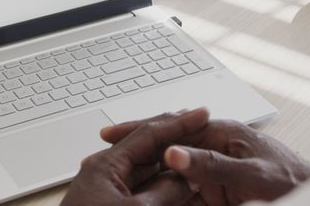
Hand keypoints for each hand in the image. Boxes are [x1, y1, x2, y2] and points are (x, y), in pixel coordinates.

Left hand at [62, 108, 210, 205]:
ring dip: (173, 174)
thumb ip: (166, 192)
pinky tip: (181, 194)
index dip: (179, 124)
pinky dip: (163, 192)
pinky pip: (142, 196)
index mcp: (105, 166)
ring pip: (148, 176)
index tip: (202, 114)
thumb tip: (187, 179)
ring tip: (199, 170)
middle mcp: (105, 176)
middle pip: (148, 153)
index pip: (147, 135)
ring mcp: (107, 195)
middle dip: (177, 148)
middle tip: (204, 138)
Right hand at [101, 117, 309, 204]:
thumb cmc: (295, 183)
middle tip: (102, 153)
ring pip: (170, 172)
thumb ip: (213, 165)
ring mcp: (214, 173)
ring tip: (118, 180)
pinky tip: (147, 199)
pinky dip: (164, 197)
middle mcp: (215, 149)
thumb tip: (174, 152)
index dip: (141, 130)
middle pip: (166, 146)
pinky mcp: (217, 195)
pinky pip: (183, 195)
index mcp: (223, 133)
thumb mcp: (253, 175)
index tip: (113, 135)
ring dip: (146, 177)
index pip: (173, 128)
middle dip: (135, 150)